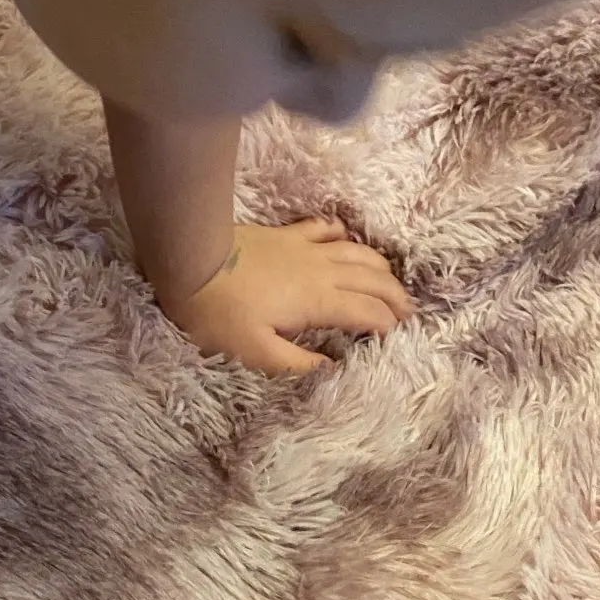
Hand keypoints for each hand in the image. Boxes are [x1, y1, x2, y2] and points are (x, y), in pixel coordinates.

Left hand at [158, 219, 412, 376]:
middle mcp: (322, 270)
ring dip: (380, 268)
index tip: (399, 337)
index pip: (367, 312)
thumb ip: (297, 363)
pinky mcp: (287, 234)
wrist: (190, 259)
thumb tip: (332, 369)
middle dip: (395, 297)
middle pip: (373, 280)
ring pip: (358, 252)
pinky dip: (344, 236)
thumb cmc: (218, 313)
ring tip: (391, 282)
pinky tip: (348, 239)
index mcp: (318, 301)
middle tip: (408, 312)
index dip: (388, 325)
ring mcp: (306, 247)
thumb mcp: (255, 352)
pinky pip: (326, 229)